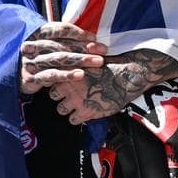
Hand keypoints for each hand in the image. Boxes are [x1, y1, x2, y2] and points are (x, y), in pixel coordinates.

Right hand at [19, 22, 107, 94]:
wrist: (11, 74)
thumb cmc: (34, 58)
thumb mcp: (43, 45)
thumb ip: (61, 41)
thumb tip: (90, 40)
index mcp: (36, 34)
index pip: (60, 29)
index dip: (78, 33)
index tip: (94, 38)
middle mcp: (32, 45)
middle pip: (62, 44)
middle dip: (85, 47)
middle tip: (103, 50)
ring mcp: (31, 61)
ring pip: (59, 58)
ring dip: (81, 60)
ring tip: (98, 62)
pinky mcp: (31, 77)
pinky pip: (52, 75)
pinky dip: (67, 74)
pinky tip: (81, 75)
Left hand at [47, 49, 177, 124]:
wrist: (128, 75)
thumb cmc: (110, 64)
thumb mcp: (89, 56)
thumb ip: (75, 59)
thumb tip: (67, 58)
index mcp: (67, 70)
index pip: (50, 79)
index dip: (56, 82)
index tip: (62, 84)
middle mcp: (68, 85)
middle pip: (53, 96)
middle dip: (61, 96)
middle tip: (71, 95)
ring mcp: (76, 99)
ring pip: (60, 109)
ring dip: (68, 108)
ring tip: (78, 104)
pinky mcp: (86, 112)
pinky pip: (73, 120)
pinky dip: (78, 118)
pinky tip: (86, 111)